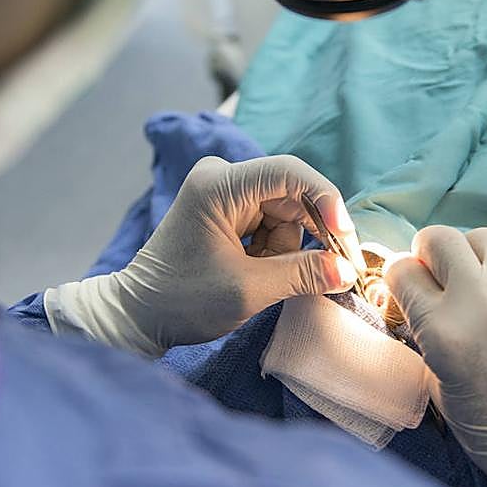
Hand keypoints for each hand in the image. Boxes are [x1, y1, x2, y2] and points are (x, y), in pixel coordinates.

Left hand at [44, 155, 363, 354]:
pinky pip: (272, 221)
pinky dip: (276, 248)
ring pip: (286, 211)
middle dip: (311, 231)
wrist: (140, 314)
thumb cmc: (183, 301)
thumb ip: (301, 274)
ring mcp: (225, 192)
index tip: (343, 236)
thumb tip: (347, 270)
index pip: (287, 172)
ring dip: (288, 247)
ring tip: (263, 277)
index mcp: (218, 185)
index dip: (323, 198)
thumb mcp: (248, 290)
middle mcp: (221, 178)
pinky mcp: (229, 209)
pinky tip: (258, 271)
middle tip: (335, 268)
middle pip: (291, 193)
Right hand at [385, 226, 486, 486]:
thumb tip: (417, 293)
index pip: (403, 271)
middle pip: (441, 238)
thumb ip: (424, 330)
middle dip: (431, 253)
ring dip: (473, 256)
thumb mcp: (438, 383)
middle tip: (439, 274)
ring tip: (481, 282)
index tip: (408, 287)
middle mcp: (482, 299)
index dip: (401, 278)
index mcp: (443, 330)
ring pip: (484, 238)